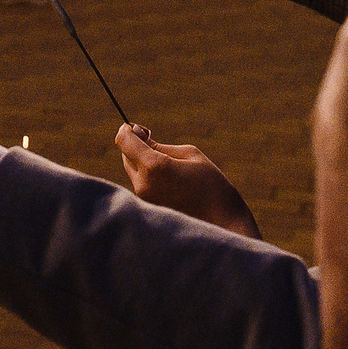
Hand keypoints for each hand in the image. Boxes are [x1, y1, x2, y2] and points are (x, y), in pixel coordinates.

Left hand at [114, 125, 261, 239]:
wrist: (222, 221)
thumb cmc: (211, 184)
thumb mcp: (189, 154)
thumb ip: (159, 144)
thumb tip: (137, 134)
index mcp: (154, 166)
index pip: (125, 142)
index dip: (126, 131)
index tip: (135, 127)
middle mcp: (143, 184)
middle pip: (126, 156)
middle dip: (135, 146)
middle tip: (151, 138)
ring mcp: (144, 199)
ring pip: (132, 171)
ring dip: (141, 162)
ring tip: (167, 164)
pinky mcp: (148, 208)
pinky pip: (140, 185)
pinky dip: (147, 177)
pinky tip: (168, 180)